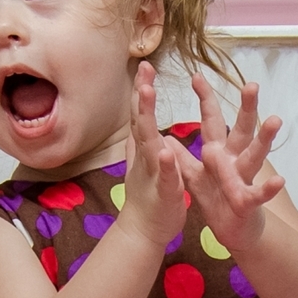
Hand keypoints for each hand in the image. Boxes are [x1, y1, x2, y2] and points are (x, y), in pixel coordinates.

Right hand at [119, 61, 187, 248]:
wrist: (143, 232)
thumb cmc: (146, 198)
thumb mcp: (141, 165)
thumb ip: (137, 144)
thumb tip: (132, 124)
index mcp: (146, 150)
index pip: (141, 116)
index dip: (141, 91)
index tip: (144, 66)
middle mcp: (146, 157)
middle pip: (142, 122)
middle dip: (142, 96)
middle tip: (143, 71)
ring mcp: (153, 173)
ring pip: (150, 142)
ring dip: (148, 118)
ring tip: (147, 94)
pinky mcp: (165, 191)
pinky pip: (165, 175)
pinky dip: (165, 163)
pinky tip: (165, 149)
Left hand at [177, 73, 284, 255]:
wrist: (233, 231)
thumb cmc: (216, 200)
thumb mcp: (195, 177)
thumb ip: (183, 158)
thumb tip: (166, 138)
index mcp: (219, 152)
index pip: (212, 121)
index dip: (205, 99)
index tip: (196, 75)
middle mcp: (235, 160)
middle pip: (242, 130)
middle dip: (247, 108)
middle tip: (252, 84)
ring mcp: (244, 179)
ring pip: (255, 155)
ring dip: (265, 138)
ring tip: (275, 119)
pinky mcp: (249, 201)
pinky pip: (259, 194)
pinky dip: (269, 188)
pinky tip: (280, 180)